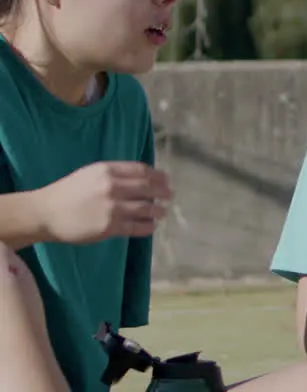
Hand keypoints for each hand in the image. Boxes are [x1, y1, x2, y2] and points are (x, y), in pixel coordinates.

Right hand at [36, 161, 171, 243]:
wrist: (45, 213)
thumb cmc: (69, 192)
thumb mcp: (91, 173)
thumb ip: (116, 173)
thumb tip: (144, 176)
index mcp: (108, 171)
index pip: (143, 171)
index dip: (158, 176)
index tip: (166, 181)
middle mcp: (113, 187)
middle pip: (148, 188)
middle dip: (163, 192)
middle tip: (170, 196)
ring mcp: (112, 208)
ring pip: (146, 208)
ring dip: (158, 210)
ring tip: (162, 212)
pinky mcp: (110, 227)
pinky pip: (137, 227)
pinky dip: (149, 226)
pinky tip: (151, 226)